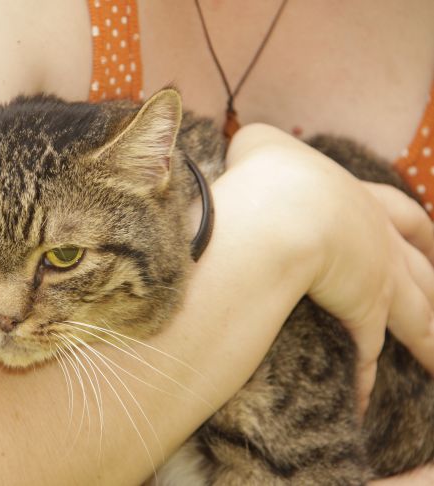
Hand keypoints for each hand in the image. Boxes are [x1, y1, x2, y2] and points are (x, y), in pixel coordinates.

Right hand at [226, 124, 433, 413]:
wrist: (284, 209)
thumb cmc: (270, 173)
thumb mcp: (262, 146)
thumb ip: (262, 149)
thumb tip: (247, 149)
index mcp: (359, 200)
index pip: (402, 214)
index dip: (419, 228)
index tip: (431, 238)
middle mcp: (378, 240)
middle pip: (422, 268)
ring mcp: (378, 276)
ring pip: (417, 313)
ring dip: (426, 339)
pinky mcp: (364, 310)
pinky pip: (368, 353)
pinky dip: (364, 379)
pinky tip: (363, 401)